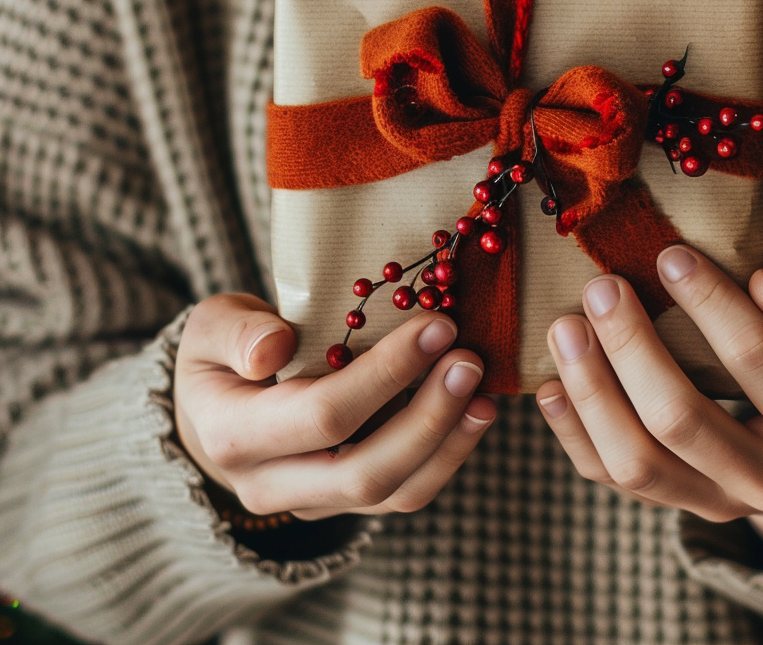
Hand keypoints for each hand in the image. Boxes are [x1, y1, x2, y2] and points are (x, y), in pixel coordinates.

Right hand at [174, 293, 495, 519]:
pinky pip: (402, 495)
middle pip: (365, 469)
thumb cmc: (223, 354)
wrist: (213, 411)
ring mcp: (311, 502)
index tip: (437, 326)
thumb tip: (274, 348)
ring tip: (484, 392)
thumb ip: (237, 332)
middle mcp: (270, 484)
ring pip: (392, 493)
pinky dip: (447, 457)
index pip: (323, 414)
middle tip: (470, 360)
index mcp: (233, 435)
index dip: (386, 374)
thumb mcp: (212, 325)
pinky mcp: (344, 502)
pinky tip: (476, 413)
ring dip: (448, 442)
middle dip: (429, 415)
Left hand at [536, 247, 762, 558]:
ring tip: (565, 327)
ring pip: (635, 461)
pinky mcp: (668, 506)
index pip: (754, 358)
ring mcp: (712, 502)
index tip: (668, 254)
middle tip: (601, 287)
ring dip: (590, 390)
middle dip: (631, 347)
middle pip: (679, 420)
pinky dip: (571, 430)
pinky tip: (550, 384)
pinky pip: (606, 477)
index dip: (709, 302)